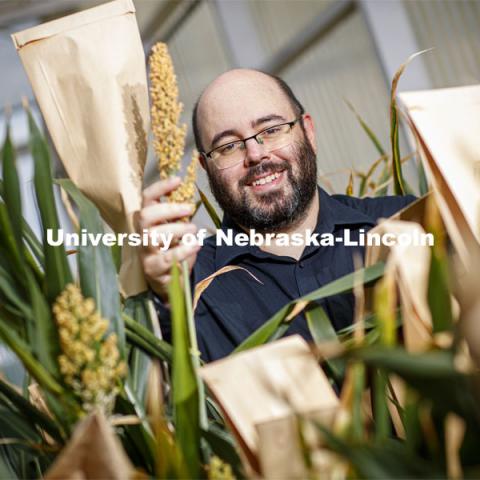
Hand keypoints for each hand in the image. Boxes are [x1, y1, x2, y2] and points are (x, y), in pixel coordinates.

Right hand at [138, 176, 199, 301]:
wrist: (170, 282)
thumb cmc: (173, 251)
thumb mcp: (177, 230)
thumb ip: (179, 215)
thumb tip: (189, 194)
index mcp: (148, 222)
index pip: (147, 199)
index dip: (160, 188)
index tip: (178, 180)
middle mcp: (142, 235)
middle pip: (145, 216)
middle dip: (168, 209)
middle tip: (188, 208)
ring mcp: (145, 253)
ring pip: (153, 236)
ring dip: (177, 230)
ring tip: (193, 230)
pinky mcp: (153, 269)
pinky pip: (166, 258)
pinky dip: (184, 250)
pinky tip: (196, 245)